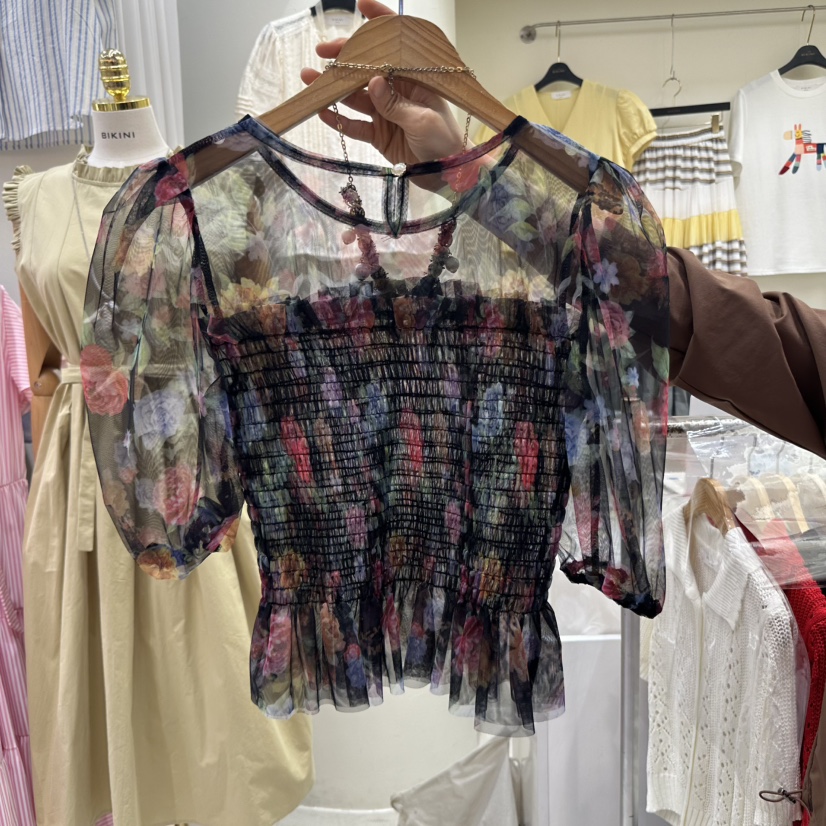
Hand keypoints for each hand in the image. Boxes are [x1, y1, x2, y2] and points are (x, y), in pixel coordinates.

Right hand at [300, 0, 466, 165]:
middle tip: (321, 53)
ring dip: (334, 89)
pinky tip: (322, 112)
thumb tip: (371, 82)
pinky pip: (355, 125)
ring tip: (310, 81)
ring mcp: (385, 112)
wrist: (448, 175)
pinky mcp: (378, 134)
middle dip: (344, 59)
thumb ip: (395, 103)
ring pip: (355, 96)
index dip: (378, 23)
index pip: (395, 45)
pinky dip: (338, 120)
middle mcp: (397, 90)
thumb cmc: (445, 142)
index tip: (360, 5)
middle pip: (367, 69)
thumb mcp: (422, 120)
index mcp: (414, 78)